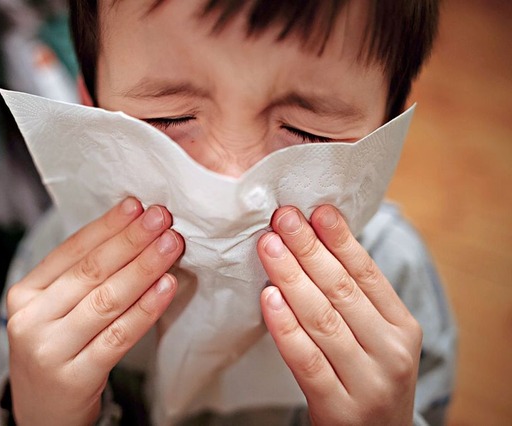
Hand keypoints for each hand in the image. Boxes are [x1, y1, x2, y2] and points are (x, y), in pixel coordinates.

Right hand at [6, 197, 183, 425]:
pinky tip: (167, 287)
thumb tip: (130, 232)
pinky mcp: (75, 377)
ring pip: (106, 299)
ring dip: (143, 268)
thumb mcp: (53, 312)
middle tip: (161, 218)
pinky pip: (119, 335)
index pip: (70, 251)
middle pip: (90, 271)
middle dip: (130, 241)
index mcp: (24, 294)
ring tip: (170, 245)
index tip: (137, 206)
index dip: (107, 226)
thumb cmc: (57, 351)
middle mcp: (31, 319)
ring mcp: (50, 349)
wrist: (42, 414)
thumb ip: (80, 278)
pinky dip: (146, 309)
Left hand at [257, 205, 421, 425]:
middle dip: (308, 249)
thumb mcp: (377, 338)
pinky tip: (269, 298)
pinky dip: (286, 327)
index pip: (368, 274)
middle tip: (283, 218)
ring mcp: (368, 382)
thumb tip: (317, 241)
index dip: (340, 240)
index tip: (316, 210)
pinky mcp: (339, 408)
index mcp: (403, 327)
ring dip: (292, 278)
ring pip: (323, 320)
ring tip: (270, 246)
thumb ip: (354, 299)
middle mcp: (392, 352)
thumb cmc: (369, 377)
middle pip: (342, 291)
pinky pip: (306, 360)